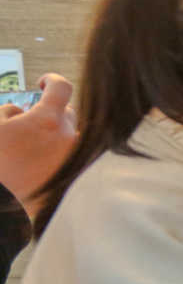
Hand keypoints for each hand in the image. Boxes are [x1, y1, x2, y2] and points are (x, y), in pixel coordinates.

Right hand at [0, 73, 77, 219]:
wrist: (5, 203)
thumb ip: (9, 113)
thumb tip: (19, 112)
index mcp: (48, 121)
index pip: (62, 87)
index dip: (52, 80)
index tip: (43, 83)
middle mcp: (68, 137)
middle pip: (67, 112)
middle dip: (49, 111)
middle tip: (29, 119)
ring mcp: (75, 157)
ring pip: (72, 134)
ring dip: (56, 132)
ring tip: (34, 143)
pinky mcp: (75, 175)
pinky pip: (73, 155)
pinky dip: (61, 152)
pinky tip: (41, 159)